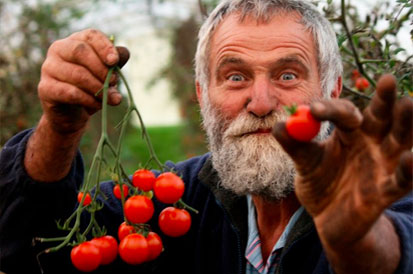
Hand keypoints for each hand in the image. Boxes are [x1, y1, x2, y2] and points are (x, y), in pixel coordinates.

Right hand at [38, 29, 129, 133]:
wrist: (72, 114)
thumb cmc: (91, 88)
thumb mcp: (106, 74)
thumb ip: (115, 63)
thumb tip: (124, 52)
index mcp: (75, 41)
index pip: (90, 36)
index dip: (104, 46)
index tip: (115, 61)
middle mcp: (59, 50)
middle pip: (80, 51)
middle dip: (101, 69)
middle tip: (114, 82)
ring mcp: (49, 68)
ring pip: (78, 74)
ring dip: (99, 88)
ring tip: (111, 98)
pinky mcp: (45, 88)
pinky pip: (70, 92)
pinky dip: (89, 100)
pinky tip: (98, 104)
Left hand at [273, 74, 411, 271]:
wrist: (328, 218)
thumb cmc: (319, 184)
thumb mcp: (304, 163)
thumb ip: (293, 145)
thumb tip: (279, 125)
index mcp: (350, 132)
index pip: (345, 113)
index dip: (331, 109)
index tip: (313, 109)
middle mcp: (372, 143)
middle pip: (382, 117)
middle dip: (385, 100)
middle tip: (387, 80)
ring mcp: (384, 164)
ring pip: (400, 140)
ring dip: (406, 123)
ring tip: (408, 103)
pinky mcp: (388, 190)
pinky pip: (402, 179)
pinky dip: (408, 169)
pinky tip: (409, 157)